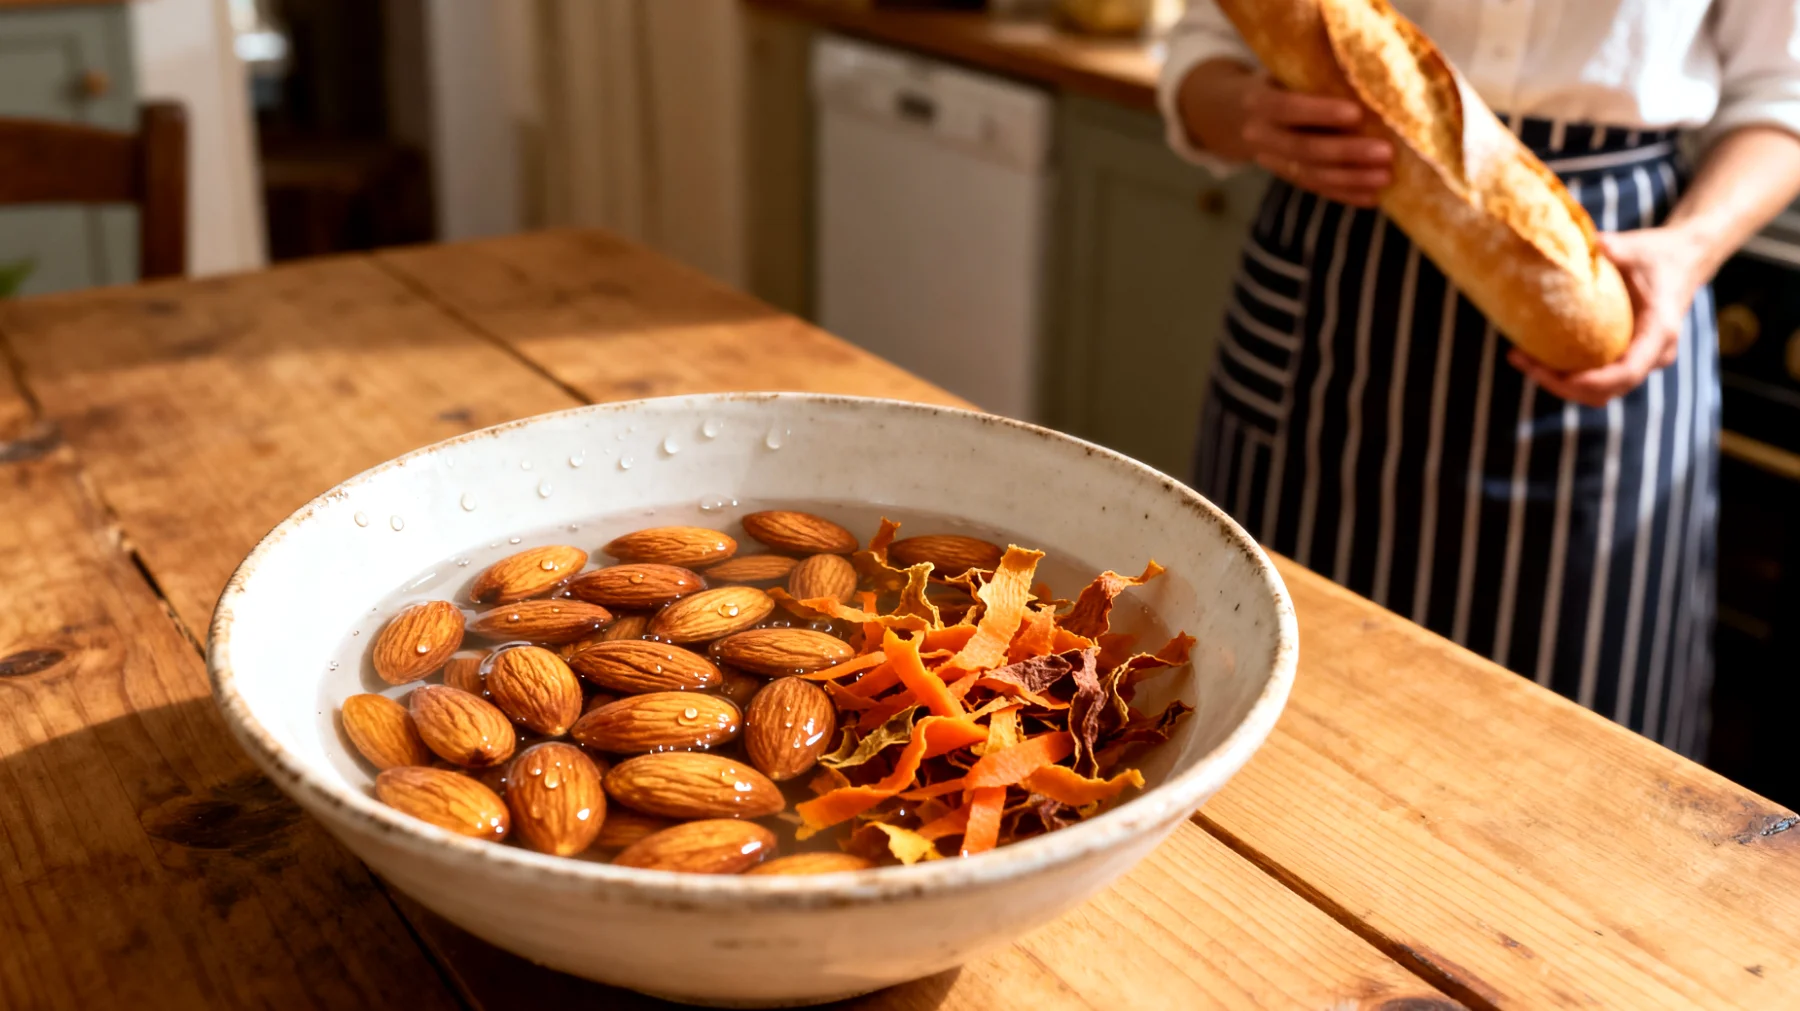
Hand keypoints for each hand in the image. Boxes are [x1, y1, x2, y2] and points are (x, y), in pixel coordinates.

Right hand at [1238, 79, 1392, 206]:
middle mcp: (1260, 135)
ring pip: (1311, 175)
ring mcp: (1271, 161)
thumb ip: (1314, 77)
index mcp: (1259, 102)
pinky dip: (1345, 194)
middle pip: (1303, 148)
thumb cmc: (1275, 83)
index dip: (1321, 112)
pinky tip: (1372, 197)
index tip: (1357, 113)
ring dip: (1350, 179)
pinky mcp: (1286, 177)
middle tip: (1385, 152)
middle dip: (1346, 152)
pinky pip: (1316, 189)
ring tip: (1384, 177)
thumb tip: (1371, 76)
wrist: (1234, 115)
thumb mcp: (1284, 72)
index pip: (1288, 107)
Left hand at [1506, 229, 1708, 406]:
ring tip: (1521, 359)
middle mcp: (1654, 353)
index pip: (1627, 371)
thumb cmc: (1659, 254)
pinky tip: (1536, 356)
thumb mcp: (1636, 247)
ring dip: (1560, 384)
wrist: (1683, 261)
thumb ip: (1612, 248)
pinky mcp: (1628, 359)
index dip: (1592, 381)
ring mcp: (1642, 360)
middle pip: (1607, 390)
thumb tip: (1582, 242)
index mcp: (1660, 330)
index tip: (1557, 376)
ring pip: (1600, 392)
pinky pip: (1597, 381)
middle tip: (1521, 360)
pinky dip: (1567, 376)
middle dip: (1562, 385)